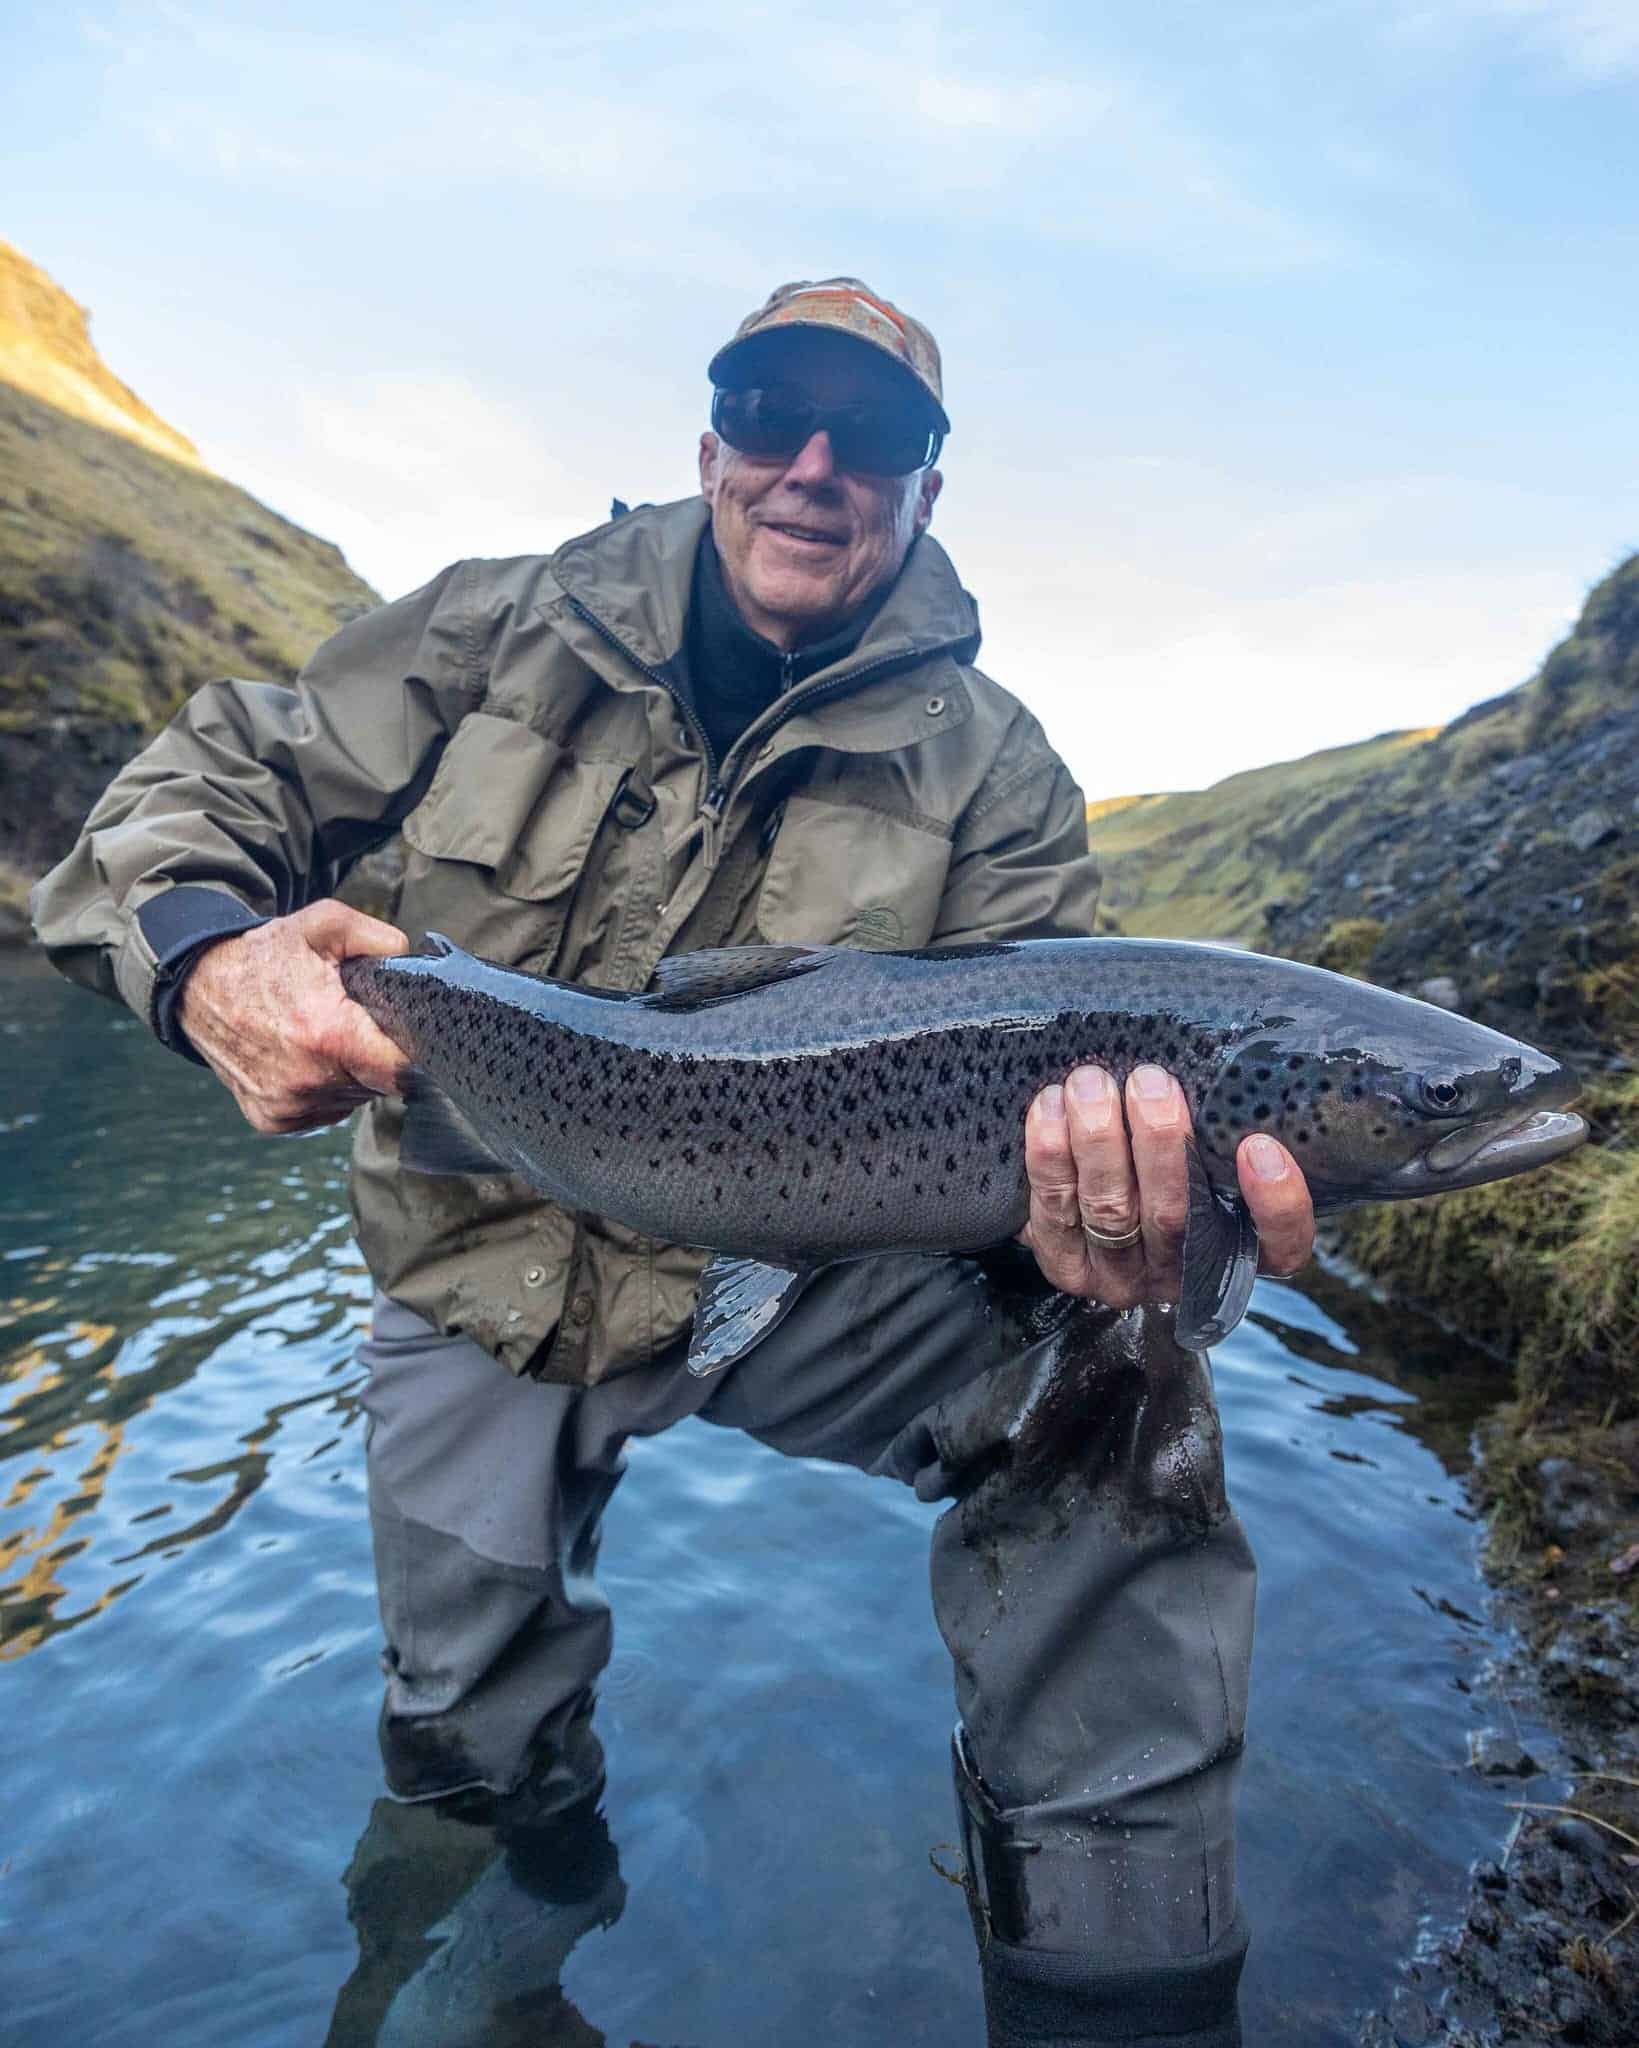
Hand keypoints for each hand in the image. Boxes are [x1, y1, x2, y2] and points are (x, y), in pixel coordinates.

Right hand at [177, 899, 411, 1133]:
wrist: (197, 986)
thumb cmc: (263, 956)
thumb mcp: (324, 925)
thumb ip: (379, 937)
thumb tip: (410, 960)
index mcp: (329, 1036)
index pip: (401, 1069)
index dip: (410, 1052)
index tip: (403, 1033)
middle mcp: (308, 1080)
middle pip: (379, 1084)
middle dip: (376, 1056)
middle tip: (355, 1024)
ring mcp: (288, 1105)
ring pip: (351, 1099)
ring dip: (350, 1074)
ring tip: (323, 1037)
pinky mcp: (271, 1119)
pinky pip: (321, 1111)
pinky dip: (322, 1090)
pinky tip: (304, 1058)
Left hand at [1018, 1064, 1314, 1305]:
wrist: (1086, 1207)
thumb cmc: (1165, 1157)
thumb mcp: (1208, 1153)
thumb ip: (1221, 1126)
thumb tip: (1223, 1056)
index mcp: (1238, 1251)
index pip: (1281, 1248)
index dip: (1278, 1205)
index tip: (1260, 1145)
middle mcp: (1182, 1272)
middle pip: (1176, 1217)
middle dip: (1160, 1143)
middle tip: (1149, 1081)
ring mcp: (1121, 1277)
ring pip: (1111, 1212)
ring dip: (1098, 1141)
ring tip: (1091, 1084)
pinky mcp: (1065, 1267)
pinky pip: (1053, 1213)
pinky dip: (1049, 1156)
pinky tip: (1051, 1107)